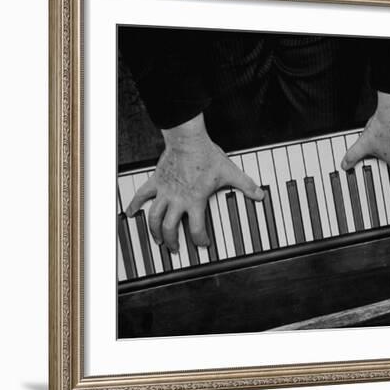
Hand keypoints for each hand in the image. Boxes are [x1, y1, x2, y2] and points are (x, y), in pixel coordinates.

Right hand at [126, 113, 263, 251]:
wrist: (188, 140)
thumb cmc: (206, 156)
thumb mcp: (230, 172)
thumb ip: (246, 185)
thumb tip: (260, 193)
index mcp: (195, 201)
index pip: (197, 229)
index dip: (200, 240)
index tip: (202, 244)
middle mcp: (178, 200)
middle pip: (170, 228)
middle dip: (172, 242)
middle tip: (175, 248)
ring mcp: (165, 192)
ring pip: (154, 217)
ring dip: (154, 231)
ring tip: (157, 240)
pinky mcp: (156, 182)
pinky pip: (142, 195)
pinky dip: (134, 204)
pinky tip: (129, 213)